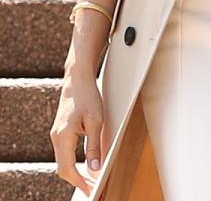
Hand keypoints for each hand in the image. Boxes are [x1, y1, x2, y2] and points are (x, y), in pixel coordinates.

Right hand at [50, 71, 103, 195]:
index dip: (79, 182)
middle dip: (78, 180)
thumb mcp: (96, 121)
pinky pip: (65, 153)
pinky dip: (73, 162)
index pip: (68, 169)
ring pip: (63, 161)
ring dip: (76, 172)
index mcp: (63, 137)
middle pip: (64, 168)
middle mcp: (56, 138)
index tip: (91, 190)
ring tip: (91, 180)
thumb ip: (94, 146)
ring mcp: (57, 135)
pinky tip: (84, 165)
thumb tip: (95, 168)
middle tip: (94, 188)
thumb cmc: (88, 96)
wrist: (77, 79)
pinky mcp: (60, 131)